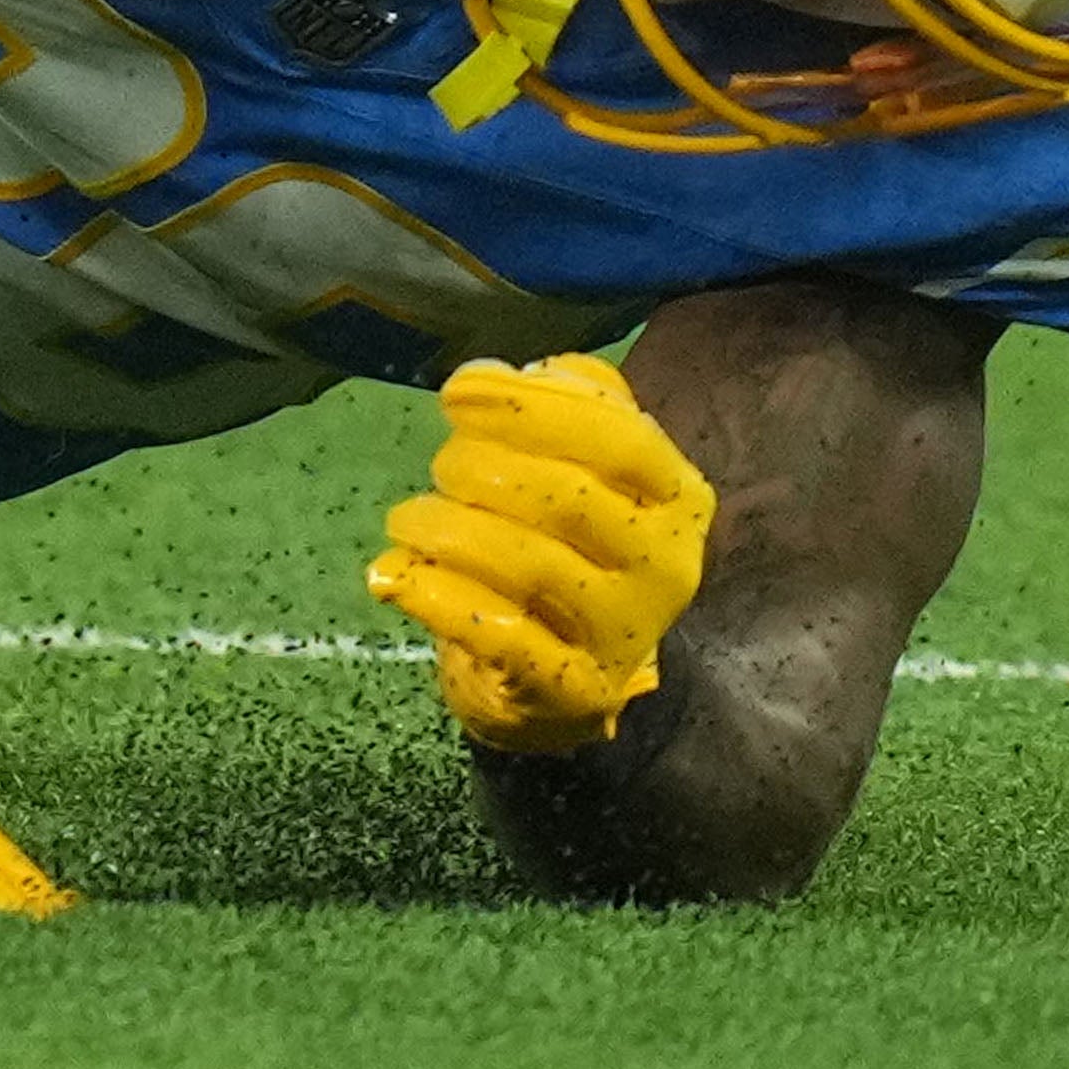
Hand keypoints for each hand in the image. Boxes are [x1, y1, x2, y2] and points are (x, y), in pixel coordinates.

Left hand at [369, 353, 711, 753]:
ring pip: (529, 565)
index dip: (531, 407)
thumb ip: (561, 405)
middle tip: (441, 466)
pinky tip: (391, 574)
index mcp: (677, 495)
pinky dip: (435, 597)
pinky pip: (498, 636)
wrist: (567, 677)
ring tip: (406, 518)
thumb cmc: (570, 544)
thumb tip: (500, 378)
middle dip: (483, 468)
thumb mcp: (584, 466)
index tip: (456, 393)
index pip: (616, 437)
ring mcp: (625, 634)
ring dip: (449, 530)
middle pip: (566, 498)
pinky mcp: (576, 690)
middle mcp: (667, 566)